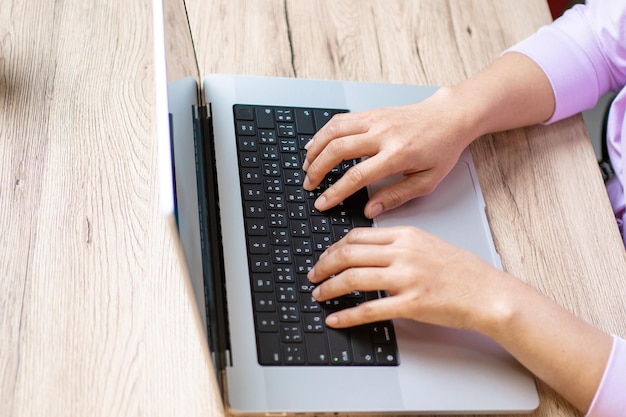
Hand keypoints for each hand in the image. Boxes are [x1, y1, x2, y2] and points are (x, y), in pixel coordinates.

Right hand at [302, 92, 473, 217]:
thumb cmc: (441, 149)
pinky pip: (340, 120)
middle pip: (337, 150)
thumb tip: (370, 210)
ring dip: (315, 149)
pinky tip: (316, 145)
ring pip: (333, 131)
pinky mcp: (371, 112)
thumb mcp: (427, 181)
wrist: (450, 117)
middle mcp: (383, 134)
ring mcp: (375, 119)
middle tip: (309, 186)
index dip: (335, 192)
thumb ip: (397, 197)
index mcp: (397, 154)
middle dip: (317, 170)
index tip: (322, 203)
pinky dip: (323, 133)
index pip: (357, 175)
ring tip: (307, 167)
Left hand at [307, 226, 508, 331]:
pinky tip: (336, 318)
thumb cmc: (462, 271)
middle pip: (348, 253)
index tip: (325, 257)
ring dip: (329, 288)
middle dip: (323, 265)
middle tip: (313, 275)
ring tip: (319, 295)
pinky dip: (347, 315)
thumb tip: (367, 251)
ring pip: (353, 278)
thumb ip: (398, 244)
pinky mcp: (411, 304)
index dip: (334, 247)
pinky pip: (369, 309)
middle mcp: (403, 253)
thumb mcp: (428, 244)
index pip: (357, 236)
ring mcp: (406, 278)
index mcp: (406, 235)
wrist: (488, 293)